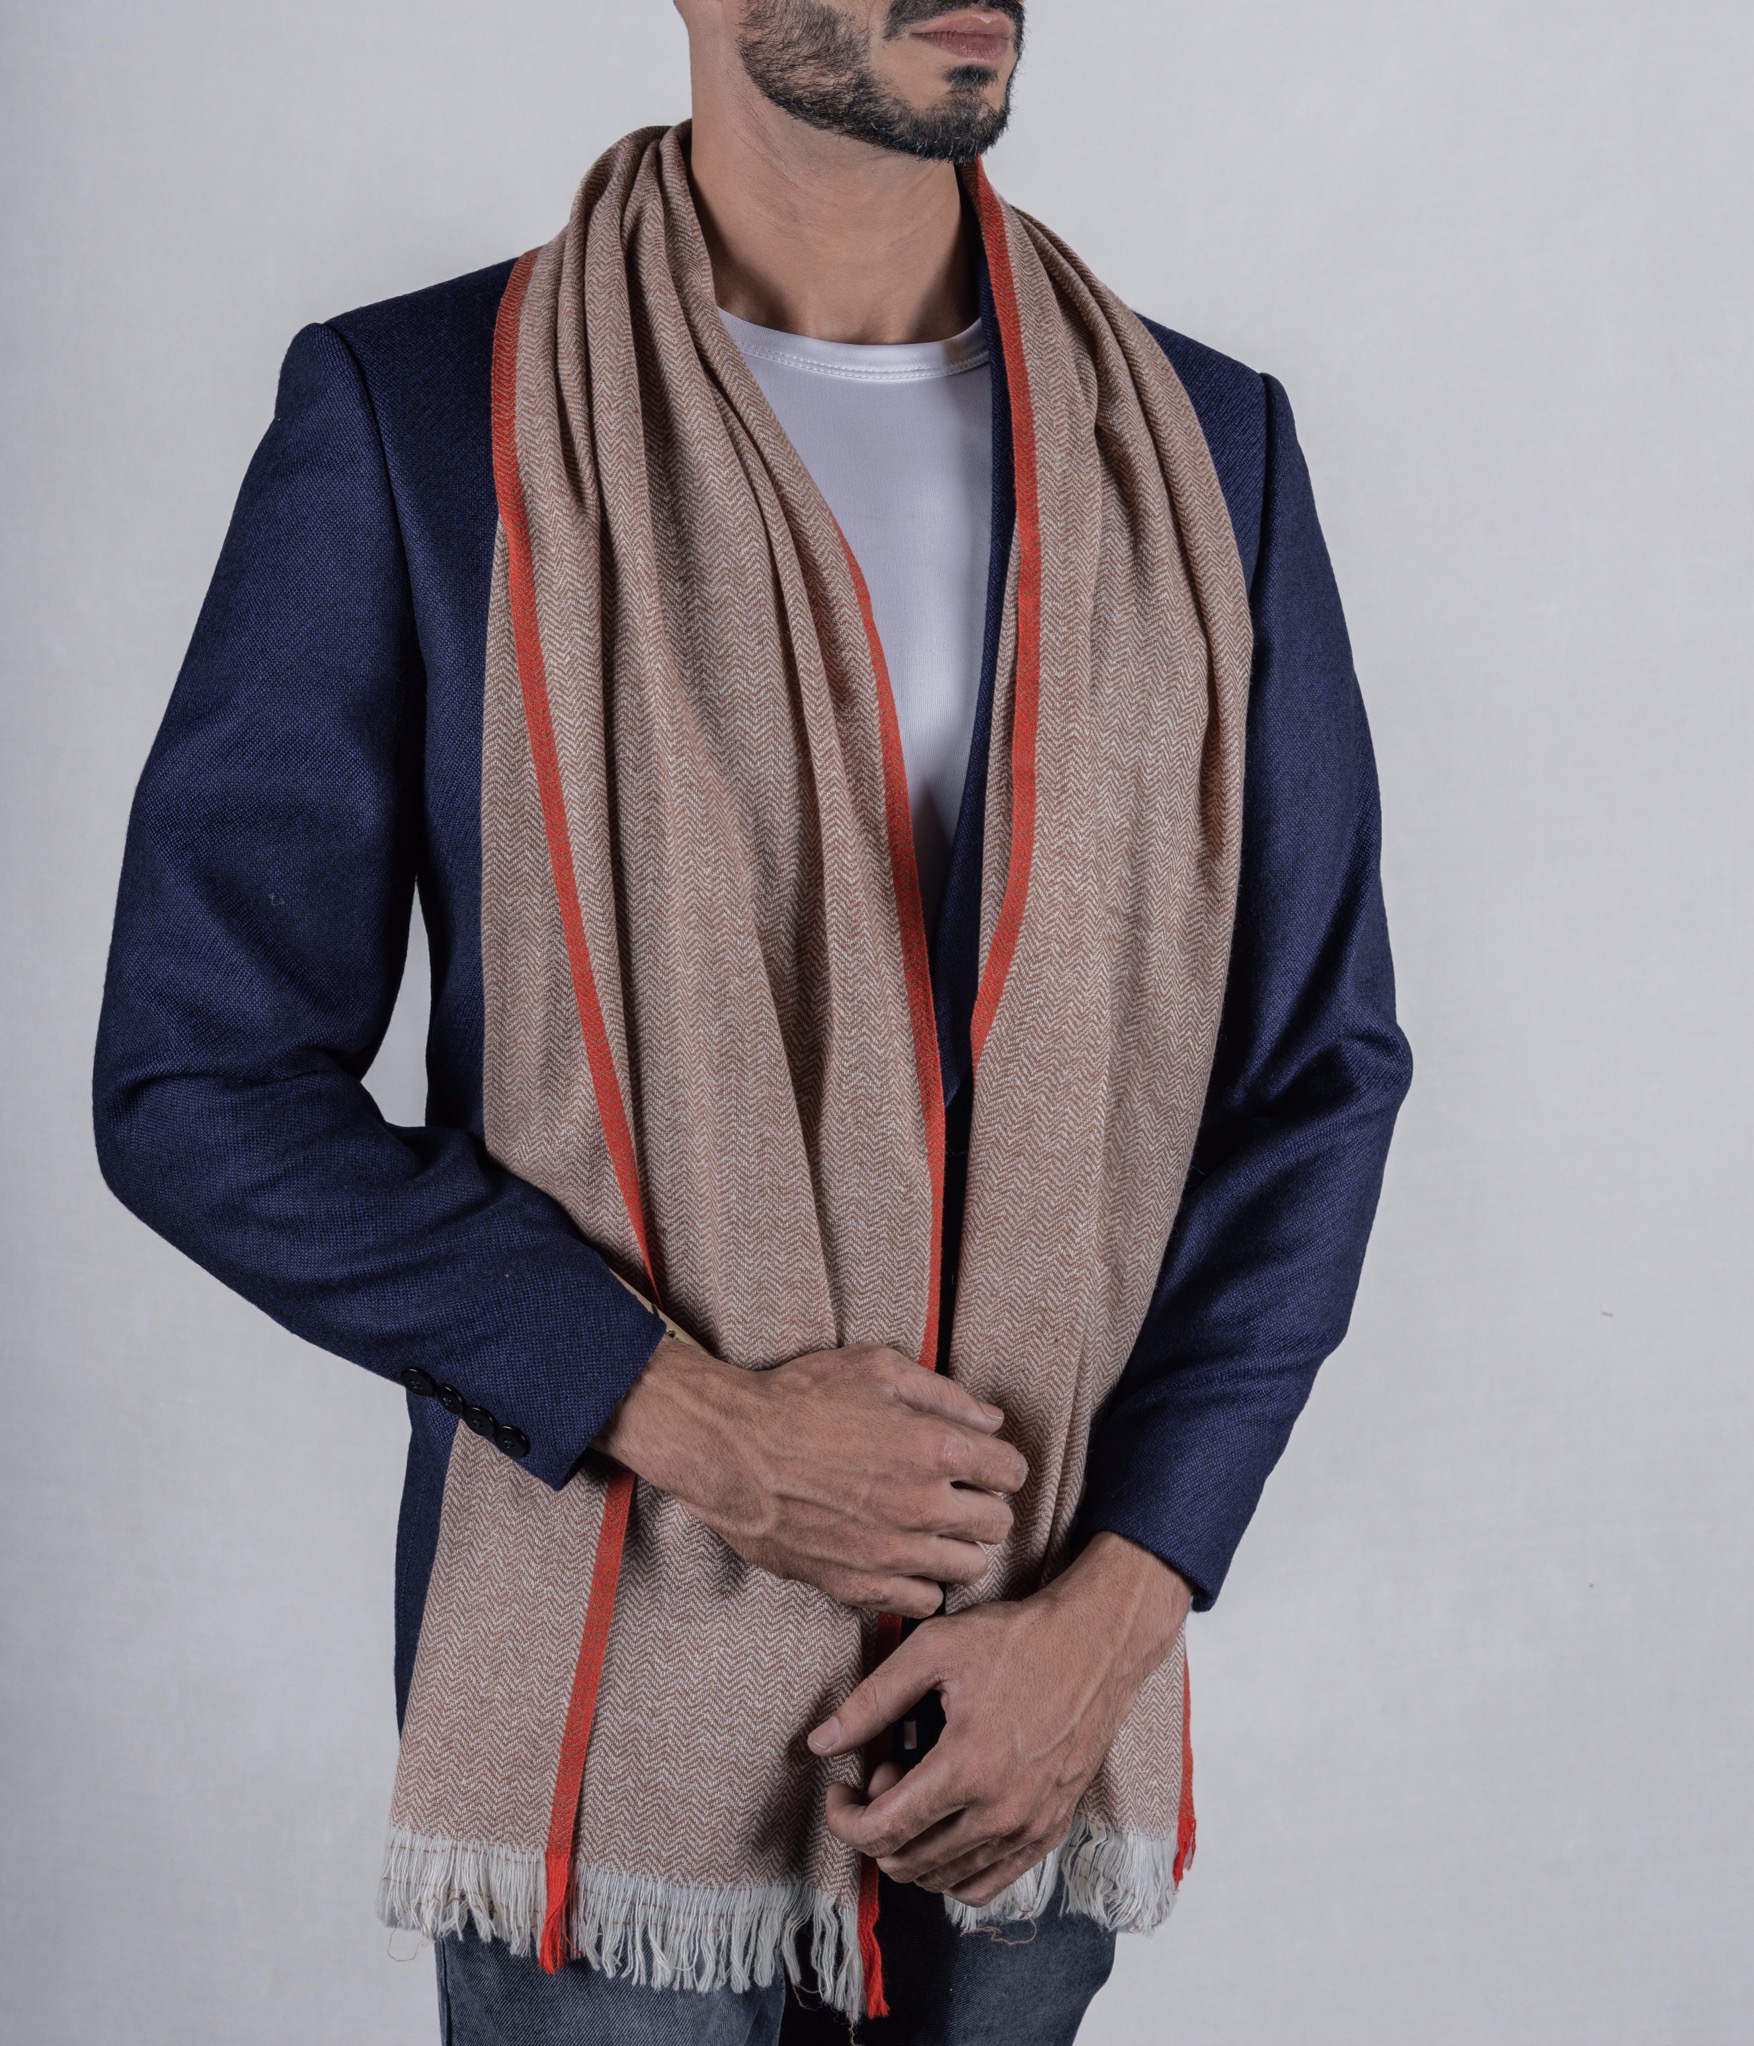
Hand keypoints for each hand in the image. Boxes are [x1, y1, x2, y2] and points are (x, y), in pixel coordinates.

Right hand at [595, 1336, 1028, 1617]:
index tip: (979, 1461)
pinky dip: (922, 1585)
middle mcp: (922, 1506)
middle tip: (957, 1494)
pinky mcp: (858, 1585)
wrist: (730, 1448)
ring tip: (932, 1528)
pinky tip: (904, 1559)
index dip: (998, 1462)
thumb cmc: (800, 1399)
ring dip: (958, 1547)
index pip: (1011, 1471)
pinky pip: (922, 1603)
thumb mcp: (877, 1368)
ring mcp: (891, 1553)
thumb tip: (991, 1420)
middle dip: (984, 1505)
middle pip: (999, 1524)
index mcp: (934, 1447)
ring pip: (969, 1569)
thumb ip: (944, 1394)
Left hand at [807, 1533, 1191, 1906]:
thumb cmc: (1016, 1640)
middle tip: (887, 1768)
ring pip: (943, 1877)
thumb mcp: (934, 1650)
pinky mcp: (1050, 1830)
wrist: (1096, 1644)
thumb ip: (871, 1700)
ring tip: (919, 1785)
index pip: (883, 1830)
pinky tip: (944, 1826)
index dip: (844, 1819)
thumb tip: (819, 1742)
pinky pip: (987, 1884)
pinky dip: (951, 1870)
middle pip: (908, 1860)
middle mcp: (1000, 1812)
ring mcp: (1029, 1828)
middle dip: (878, 1823)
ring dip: (912, 1844)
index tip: (837, 1791)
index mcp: (966, 1768)